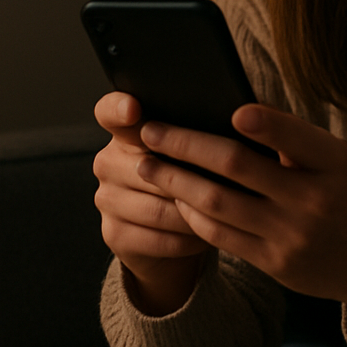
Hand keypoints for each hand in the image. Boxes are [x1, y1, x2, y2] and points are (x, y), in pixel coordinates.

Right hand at [92, 92, 211, 315]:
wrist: (173, 238)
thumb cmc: (192, 182)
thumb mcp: (195, 155)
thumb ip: (199, 138)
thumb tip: (239, 122)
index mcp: (125, 133)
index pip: (109, 111)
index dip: (119, 108)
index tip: (134, 108)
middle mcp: (108, 163)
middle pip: (149, 169)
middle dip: (191, 182)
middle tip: (228, 187)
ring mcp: (107, 199)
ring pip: (158, 209)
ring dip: (195, 215)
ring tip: (224, 214)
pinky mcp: (114, 234)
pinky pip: (159, 238)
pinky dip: (189, 239)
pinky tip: (207, 235)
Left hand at [138, 105, 346, 330]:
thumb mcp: (338, 158)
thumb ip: (295, 138)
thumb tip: (234, 112)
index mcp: (332, 164)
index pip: (295, 138)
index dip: (266, 125)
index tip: (233, 109)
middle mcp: (312, 200)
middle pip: (237, 166)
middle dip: (185, 145)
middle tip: (151, 131)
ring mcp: (291, 235)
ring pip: (217, 203)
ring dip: (175, 181)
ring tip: (147, 164)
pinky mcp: (275, 263)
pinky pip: (220, 236)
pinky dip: (192, 214)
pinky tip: (175, 197)